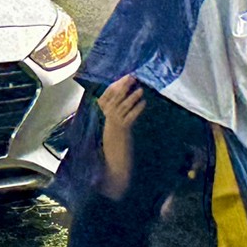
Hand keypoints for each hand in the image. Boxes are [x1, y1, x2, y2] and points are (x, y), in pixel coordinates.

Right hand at [97, 74, 144, 199]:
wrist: (112, 170)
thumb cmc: (114, 153)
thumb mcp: (113, 134)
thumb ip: (116, 121)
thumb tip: (126, 108)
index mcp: (103, 120)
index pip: (105, 98)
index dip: (114, 87)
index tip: (122, 78)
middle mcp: (106, 121)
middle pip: (113, 99)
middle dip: (122, 86)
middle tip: (131, 76)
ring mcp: (113, 126)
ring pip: (121, 106)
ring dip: (131, 96)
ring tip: (140, 89)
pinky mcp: (121, 133)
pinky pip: (129, 118)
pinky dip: (136, 109)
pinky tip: (143, 103)